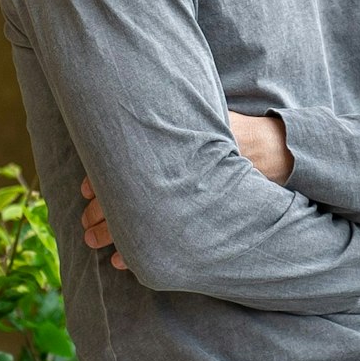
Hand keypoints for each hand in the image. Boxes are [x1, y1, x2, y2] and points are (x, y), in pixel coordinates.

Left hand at [78, 112, 296, 266]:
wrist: (275, 153)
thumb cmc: (237, 132)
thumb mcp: (207, 116)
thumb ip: (178, 117)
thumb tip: (137, 99)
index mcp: (169, 154)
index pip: (123, 170)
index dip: (100, 182)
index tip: (85, 191)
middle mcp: (175, 181)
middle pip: (124, 202)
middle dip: (99, 215)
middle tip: (84, 224)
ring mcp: (186, 205)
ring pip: (137, 227)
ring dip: (111, 236)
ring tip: (93, 240)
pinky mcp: (197, 224)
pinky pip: (160, 244)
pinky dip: (137, 253)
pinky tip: (121, 262)